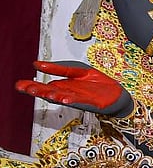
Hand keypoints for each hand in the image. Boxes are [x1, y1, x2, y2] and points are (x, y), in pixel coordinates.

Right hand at [16, 60, 130, 115]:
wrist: (117, 93)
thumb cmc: (96, 83)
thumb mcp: (77, 69)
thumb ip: (59, 67)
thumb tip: (36, 64)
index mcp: (62, 86)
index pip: (44, 86)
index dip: (32, 86)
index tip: (20, 84)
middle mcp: (68, 94)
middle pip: (50, 93)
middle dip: (39, 91)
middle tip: (26, 89)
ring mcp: (80, 99)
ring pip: (64, 97)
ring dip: (54, 95)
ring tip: (45, 93)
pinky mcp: (92, 103)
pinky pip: (81, 101)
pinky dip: (72, 99)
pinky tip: (65, 98)